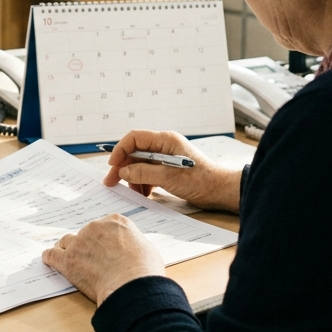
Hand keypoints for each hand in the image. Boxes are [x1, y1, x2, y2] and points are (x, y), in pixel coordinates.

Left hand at [42, 215, 163, 304]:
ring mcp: (80, 242)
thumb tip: (129, 252)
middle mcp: (95, 227)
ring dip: (68, 250)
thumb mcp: (146, 249)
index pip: (104, 227)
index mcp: (116, 222)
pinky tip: (50, 260)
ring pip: (67, 242)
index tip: (104, 249)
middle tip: (92, 261)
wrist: (132, 285)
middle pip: (85, 234)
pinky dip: (50, 258)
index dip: (103, 240)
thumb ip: (132, 245)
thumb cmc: (144, 271)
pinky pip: (52, 254)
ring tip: (71, 260)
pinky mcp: (68, 260)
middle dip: (88, 246)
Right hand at [106, 130, 242, 212]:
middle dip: (123, 167)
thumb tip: (123, 171)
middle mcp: (164, 146)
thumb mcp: (169, 177)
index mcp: (166, 140)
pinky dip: (144, 182)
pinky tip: (145, 193)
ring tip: (136, 192)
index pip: (134, 138)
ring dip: (134, 178)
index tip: (112, 166)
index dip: (120, 150)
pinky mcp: (169, 169)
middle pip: (135, 152)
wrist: (220, 191)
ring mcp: (166, 157)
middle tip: (112, 182)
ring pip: (140, 164)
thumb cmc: (201, 181)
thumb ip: (144, 172)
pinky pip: (149, 172)